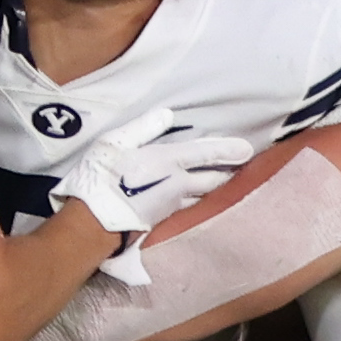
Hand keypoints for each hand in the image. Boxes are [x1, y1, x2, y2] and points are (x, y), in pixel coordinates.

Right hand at [50, 108, 251, 282]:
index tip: (249, 150)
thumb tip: (167, 115)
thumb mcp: (114, 144)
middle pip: (213, 179)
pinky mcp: (165, 220)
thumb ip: (142, 128)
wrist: (92, 224)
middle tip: (244, 165)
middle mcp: (177, 184)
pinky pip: (191, 205)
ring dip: (217, 187)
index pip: (206, 153)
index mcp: (168, 161)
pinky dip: (200, 198)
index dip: (228, 150)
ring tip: (227, 179)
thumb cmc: (100, 179)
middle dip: (229, 172)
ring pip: (204, 195)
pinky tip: (200, 196)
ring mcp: (173, 205)